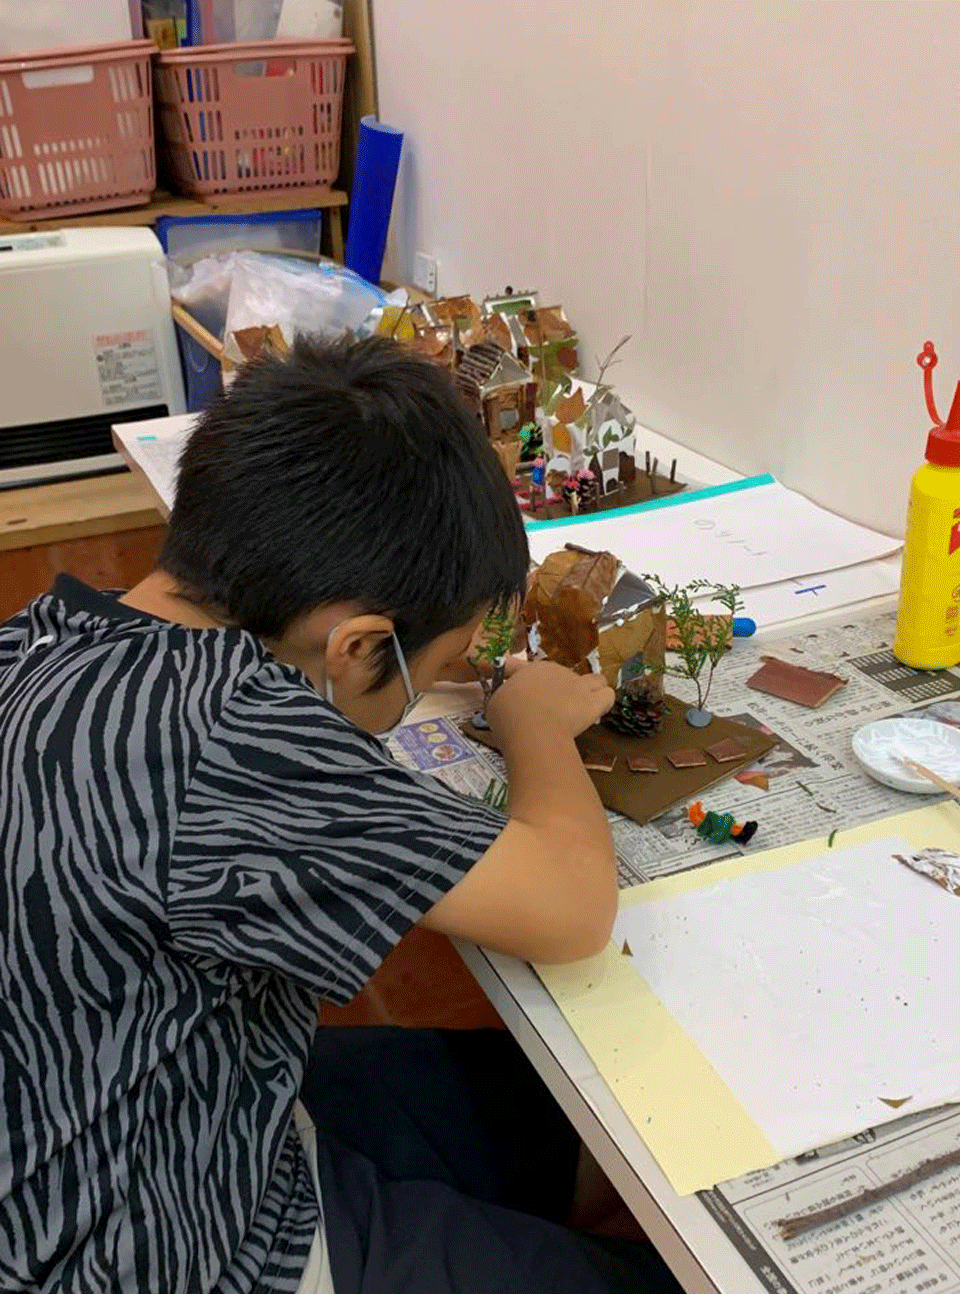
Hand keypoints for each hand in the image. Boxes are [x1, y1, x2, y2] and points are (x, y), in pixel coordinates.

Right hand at [487, 661, 614, 743]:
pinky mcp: (592, 702)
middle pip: (559, 674)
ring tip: (583, 702)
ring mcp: (576, 685)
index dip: (510, 671)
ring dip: (589, 688)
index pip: (520, 666)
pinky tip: (598, 709)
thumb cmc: (509, 716)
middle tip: (546, 708)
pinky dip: (604, 701)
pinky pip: (607, 695)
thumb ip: (503, 699)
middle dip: (555, 687)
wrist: (532, 727)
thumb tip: (506, 701)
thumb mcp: (495, 704)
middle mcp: (555, 671)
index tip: (503, 675)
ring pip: (593, 679)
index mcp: (529, 670)